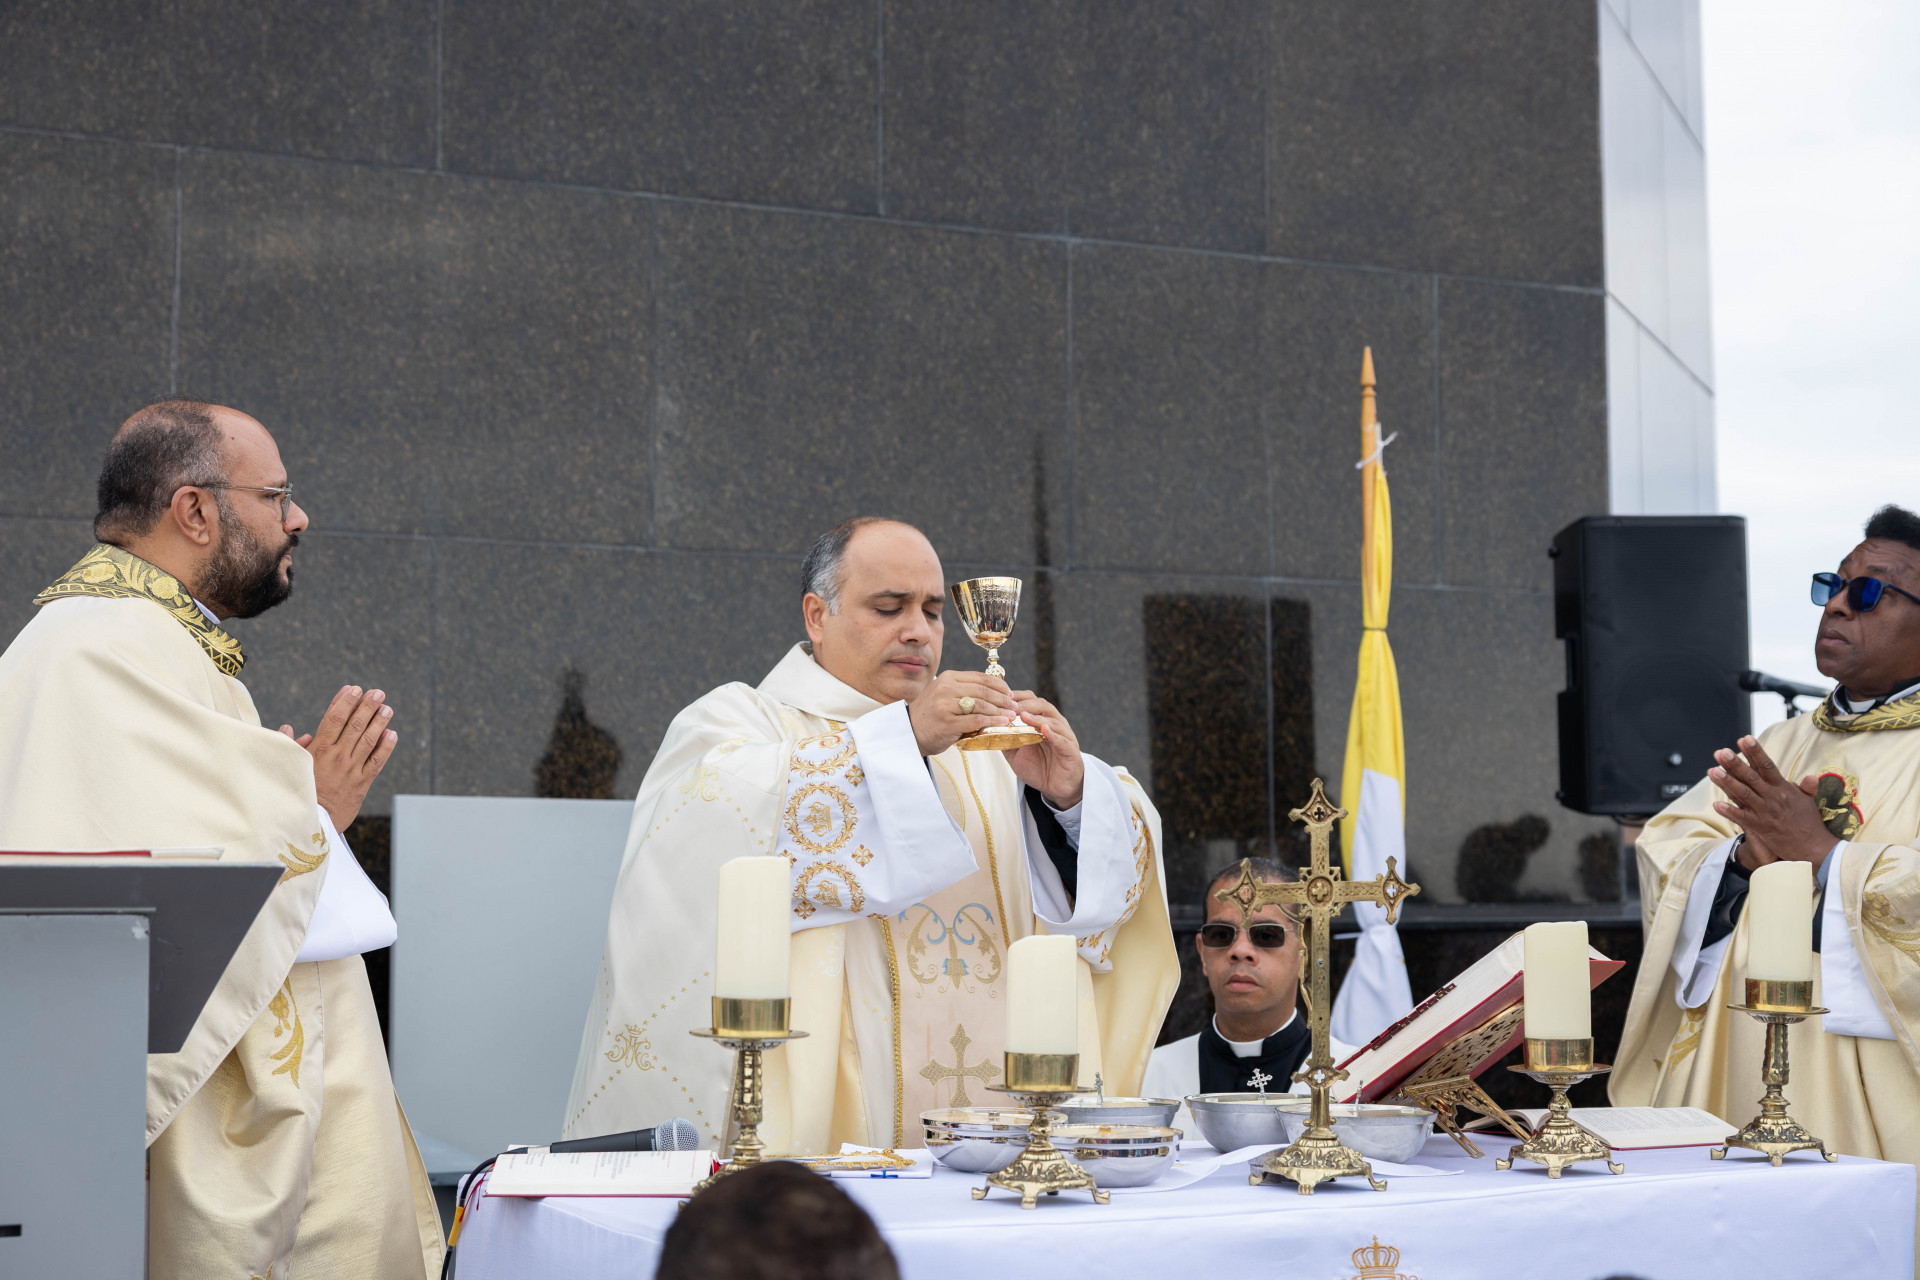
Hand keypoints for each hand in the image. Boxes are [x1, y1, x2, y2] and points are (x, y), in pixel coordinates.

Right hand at [281, 685, 397, 831]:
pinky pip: (377, 762)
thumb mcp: (290, 767)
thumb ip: (292, 747)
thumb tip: (292, 729)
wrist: (311, 822)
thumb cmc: (298, 793)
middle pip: (355, 725)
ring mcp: (351, 770)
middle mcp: (337, 757)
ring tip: (387, 708)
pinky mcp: (362, 783)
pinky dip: (385, 747)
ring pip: (368, 740)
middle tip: (378, 693)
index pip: (333, 719)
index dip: (345, 702)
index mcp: (318, 751)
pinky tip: (392, 734)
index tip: (354, 689)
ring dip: (379, 722)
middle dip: (367, 706)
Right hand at [905, 670, 1017, 756]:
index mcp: (948, 678)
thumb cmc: (930, 715)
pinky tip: (1001, 723)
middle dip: (1003, 699)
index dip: (999, 685)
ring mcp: (946, 705)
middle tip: (1014, 706)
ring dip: (1000, 711)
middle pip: (983, 690)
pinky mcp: (948, 722)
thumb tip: (994, 692)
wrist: (909, 732)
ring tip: (1011, 715)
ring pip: (982, 705)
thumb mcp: (943, 694)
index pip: (980, 677)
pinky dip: (992, 721)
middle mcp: (946, 688)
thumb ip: (963, 690)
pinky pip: (976, 720)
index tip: (1010, 693)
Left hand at [1003, 691, 1083, 809]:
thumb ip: (1005, 740)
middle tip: (1010, 706)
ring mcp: (1064, 736)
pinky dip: (1053, 735)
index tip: (1003, 697)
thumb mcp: (1016, 753)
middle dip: (1025, 704)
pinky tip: (1044, 730)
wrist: (1055, 788)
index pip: (1031, 700)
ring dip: (1037, 718)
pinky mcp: (1070, 751)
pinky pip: (1062, 740)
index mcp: (1041, 720)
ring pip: (1052, 721)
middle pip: (1042, 705)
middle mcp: (1054, 724)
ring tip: (1023, 715)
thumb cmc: (1038, 767)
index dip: (1018, 697)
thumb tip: (987, 729)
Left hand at [1710, 735, 1832, 870]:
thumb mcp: (1809, 801)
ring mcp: (1765, 812)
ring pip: (1743, 794)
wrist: (1814, 848)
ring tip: (1712, 771)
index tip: (1744, 739)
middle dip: (1735, 764)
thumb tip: (1810, 776)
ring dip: (1727, 783)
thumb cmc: (1809, 823)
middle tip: (1721, 752)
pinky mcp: (1761, 827)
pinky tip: (1716, 805)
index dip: (1755, 752)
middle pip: (1751, 777)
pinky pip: (1742, 818)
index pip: (1767, 766)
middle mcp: (1773, 797)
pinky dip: (1730, 811)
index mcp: (1783, 789)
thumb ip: (1805, 787)